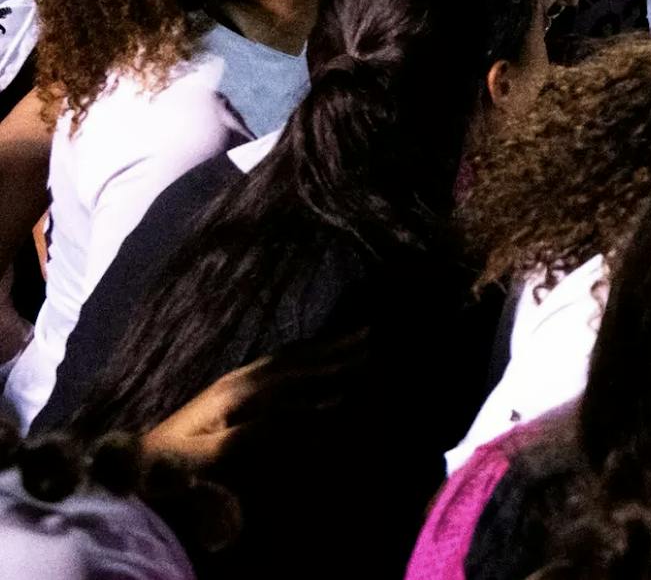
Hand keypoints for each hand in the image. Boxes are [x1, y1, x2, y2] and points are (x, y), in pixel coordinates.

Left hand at [141, 330, 364, 467]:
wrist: (134, 464)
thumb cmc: (172, 464)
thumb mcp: (214, 454)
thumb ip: (258, 430)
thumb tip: (306, 410)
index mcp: (235, 390)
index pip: (292, 369)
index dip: (328, 359)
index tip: (361, 350)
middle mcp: (236, 379)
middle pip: (291, 356)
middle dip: (330, 346)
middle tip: (367, 333)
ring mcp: (231, 385)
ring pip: (283, 361)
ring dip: (317, 351)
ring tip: (348, 343)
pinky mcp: (228, 396)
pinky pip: (273, 373)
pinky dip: (299, 365)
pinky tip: (310, 367)